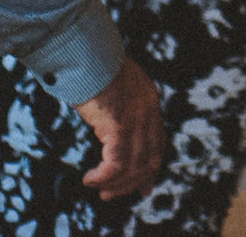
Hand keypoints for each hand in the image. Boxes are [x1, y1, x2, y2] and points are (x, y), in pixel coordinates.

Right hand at [74, 55, 165, 200]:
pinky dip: (103, 177)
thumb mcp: (112, 84)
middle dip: (134, 182)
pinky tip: (90, 179)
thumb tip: (104, 118)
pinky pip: (116, 164)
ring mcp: (137, 119)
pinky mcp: (120, 126)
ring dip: (116, 184)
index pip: (158, 141)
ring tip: (100, 190)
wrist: (87, 51)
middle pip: (151, 158)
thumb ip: (116, 103)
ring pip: (134, 166)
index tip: (144, 186)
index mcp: (149, 99)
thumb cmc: (91, 63)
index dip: (151, 166)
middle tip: (112, 195)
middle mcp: (148, 110)